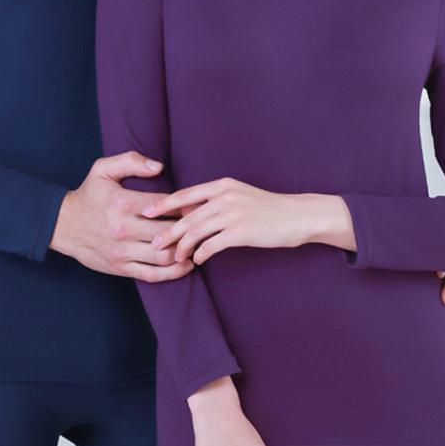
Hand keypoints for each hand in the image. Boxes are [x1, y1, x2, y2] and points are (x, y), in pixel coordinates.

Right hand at [49, 151, 194, 280]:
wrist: (63, 225)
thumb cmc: (88, 195)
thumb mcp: (103, 169)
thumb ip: (131, 161)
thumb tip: (159, 167)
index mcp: (122, 203)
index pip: (164, 206)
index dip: (185, 206)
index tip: (198, 205)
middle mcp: (123, 229)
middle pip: (168, 232)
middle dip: (189, 230)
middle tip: (204, 225)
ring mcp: (122, 251)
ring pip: (163, 256)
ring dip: (185, 252)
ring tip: (198, 244)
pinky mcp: (120, 267)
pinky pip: (152, 274)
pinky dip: (172, 272)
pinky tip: (185, 265)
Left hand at [143, 178, 311, 263]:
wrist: (298, 215)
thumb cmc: (268, 208)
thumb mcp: (240, 195)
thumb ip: (216, 200)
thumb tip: (190, 211)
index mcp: (222, 185)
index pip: (185, 194)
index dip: (163, 204)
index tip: (146, 213)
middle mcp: (225, 196)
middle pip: (187, 216)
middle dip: (168, 231)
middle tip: (154, 244)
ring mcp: (233, 213)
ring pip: (196, 231)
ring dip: (183, 247)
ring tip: (175, 257)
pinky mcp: (241, 231)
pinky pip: (212, 245)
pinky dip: (201, 254)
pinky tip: (197, 260)